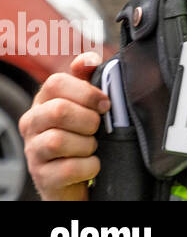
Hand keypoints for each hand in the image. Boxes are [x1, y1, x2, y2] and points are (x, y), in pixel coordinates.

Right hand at [19, 52, 109, 200]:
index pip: (56, 82)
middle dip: (89, 120)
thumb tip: (90, 59)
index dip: (86, 91)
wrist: (76, 176)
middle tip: (97, 128)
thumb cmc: (82, 133)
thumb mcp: (84, 104)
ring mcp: (33, 151)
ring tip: (91, 147)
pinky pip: (70, 168)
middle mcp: (32, 124)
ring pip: (59, 140)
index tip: (105, 103)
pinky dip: (89, 166)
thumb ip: (86, 78)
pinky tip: (91, 164)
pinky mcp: (42, 177)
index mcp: (43, 101)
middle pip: (58, 110)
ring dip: (87, 144)